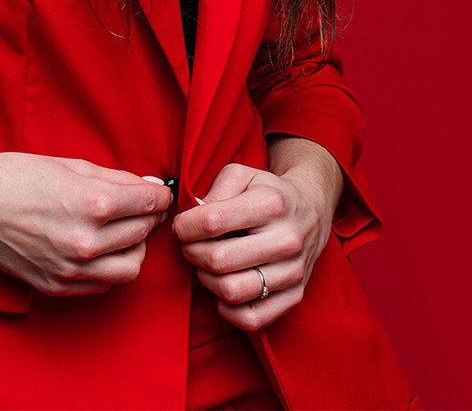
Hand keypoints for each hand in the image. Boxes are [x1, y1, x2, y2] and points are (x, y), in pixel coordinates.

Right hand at [0, 151, 173, 295]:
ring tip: (122, 231)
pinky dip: (109, 266)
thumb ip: (114, 178)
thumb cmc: (17, 175)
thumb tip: (148, 188)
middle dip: (147, 218)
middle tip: (139, 207)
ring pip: (131, 267)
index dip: (158, 197)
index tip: (158, 194)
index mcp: (92, 202)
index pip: (148, 204)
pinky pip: (103, 284)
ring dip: (134, 247)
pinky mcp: (58, 285)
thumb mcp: (71, 165)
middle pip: (143, 234)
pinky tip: (100, 248)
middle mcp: (87, 240)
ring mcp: (72, 268)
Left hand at [172, 140, 341, 330]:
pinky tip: (224, 286)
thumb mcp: (241, 175)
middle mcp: (286, 240)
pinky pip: (251, 319)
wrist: (312, 210)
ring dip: (206, 279)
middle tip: (189, 245)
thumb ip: (214, 191)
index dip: (185, 226)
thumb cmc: (267, 192)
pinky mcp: (295, 296)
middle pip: (218, 260)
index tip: (180, 226)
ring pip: (232, 291)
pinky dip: (228, 308)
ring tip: (206, 263)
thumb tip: (192, 218)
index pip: (212, 222)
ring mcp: (293, 272)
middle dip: (191, 252)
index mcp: (271, 204)